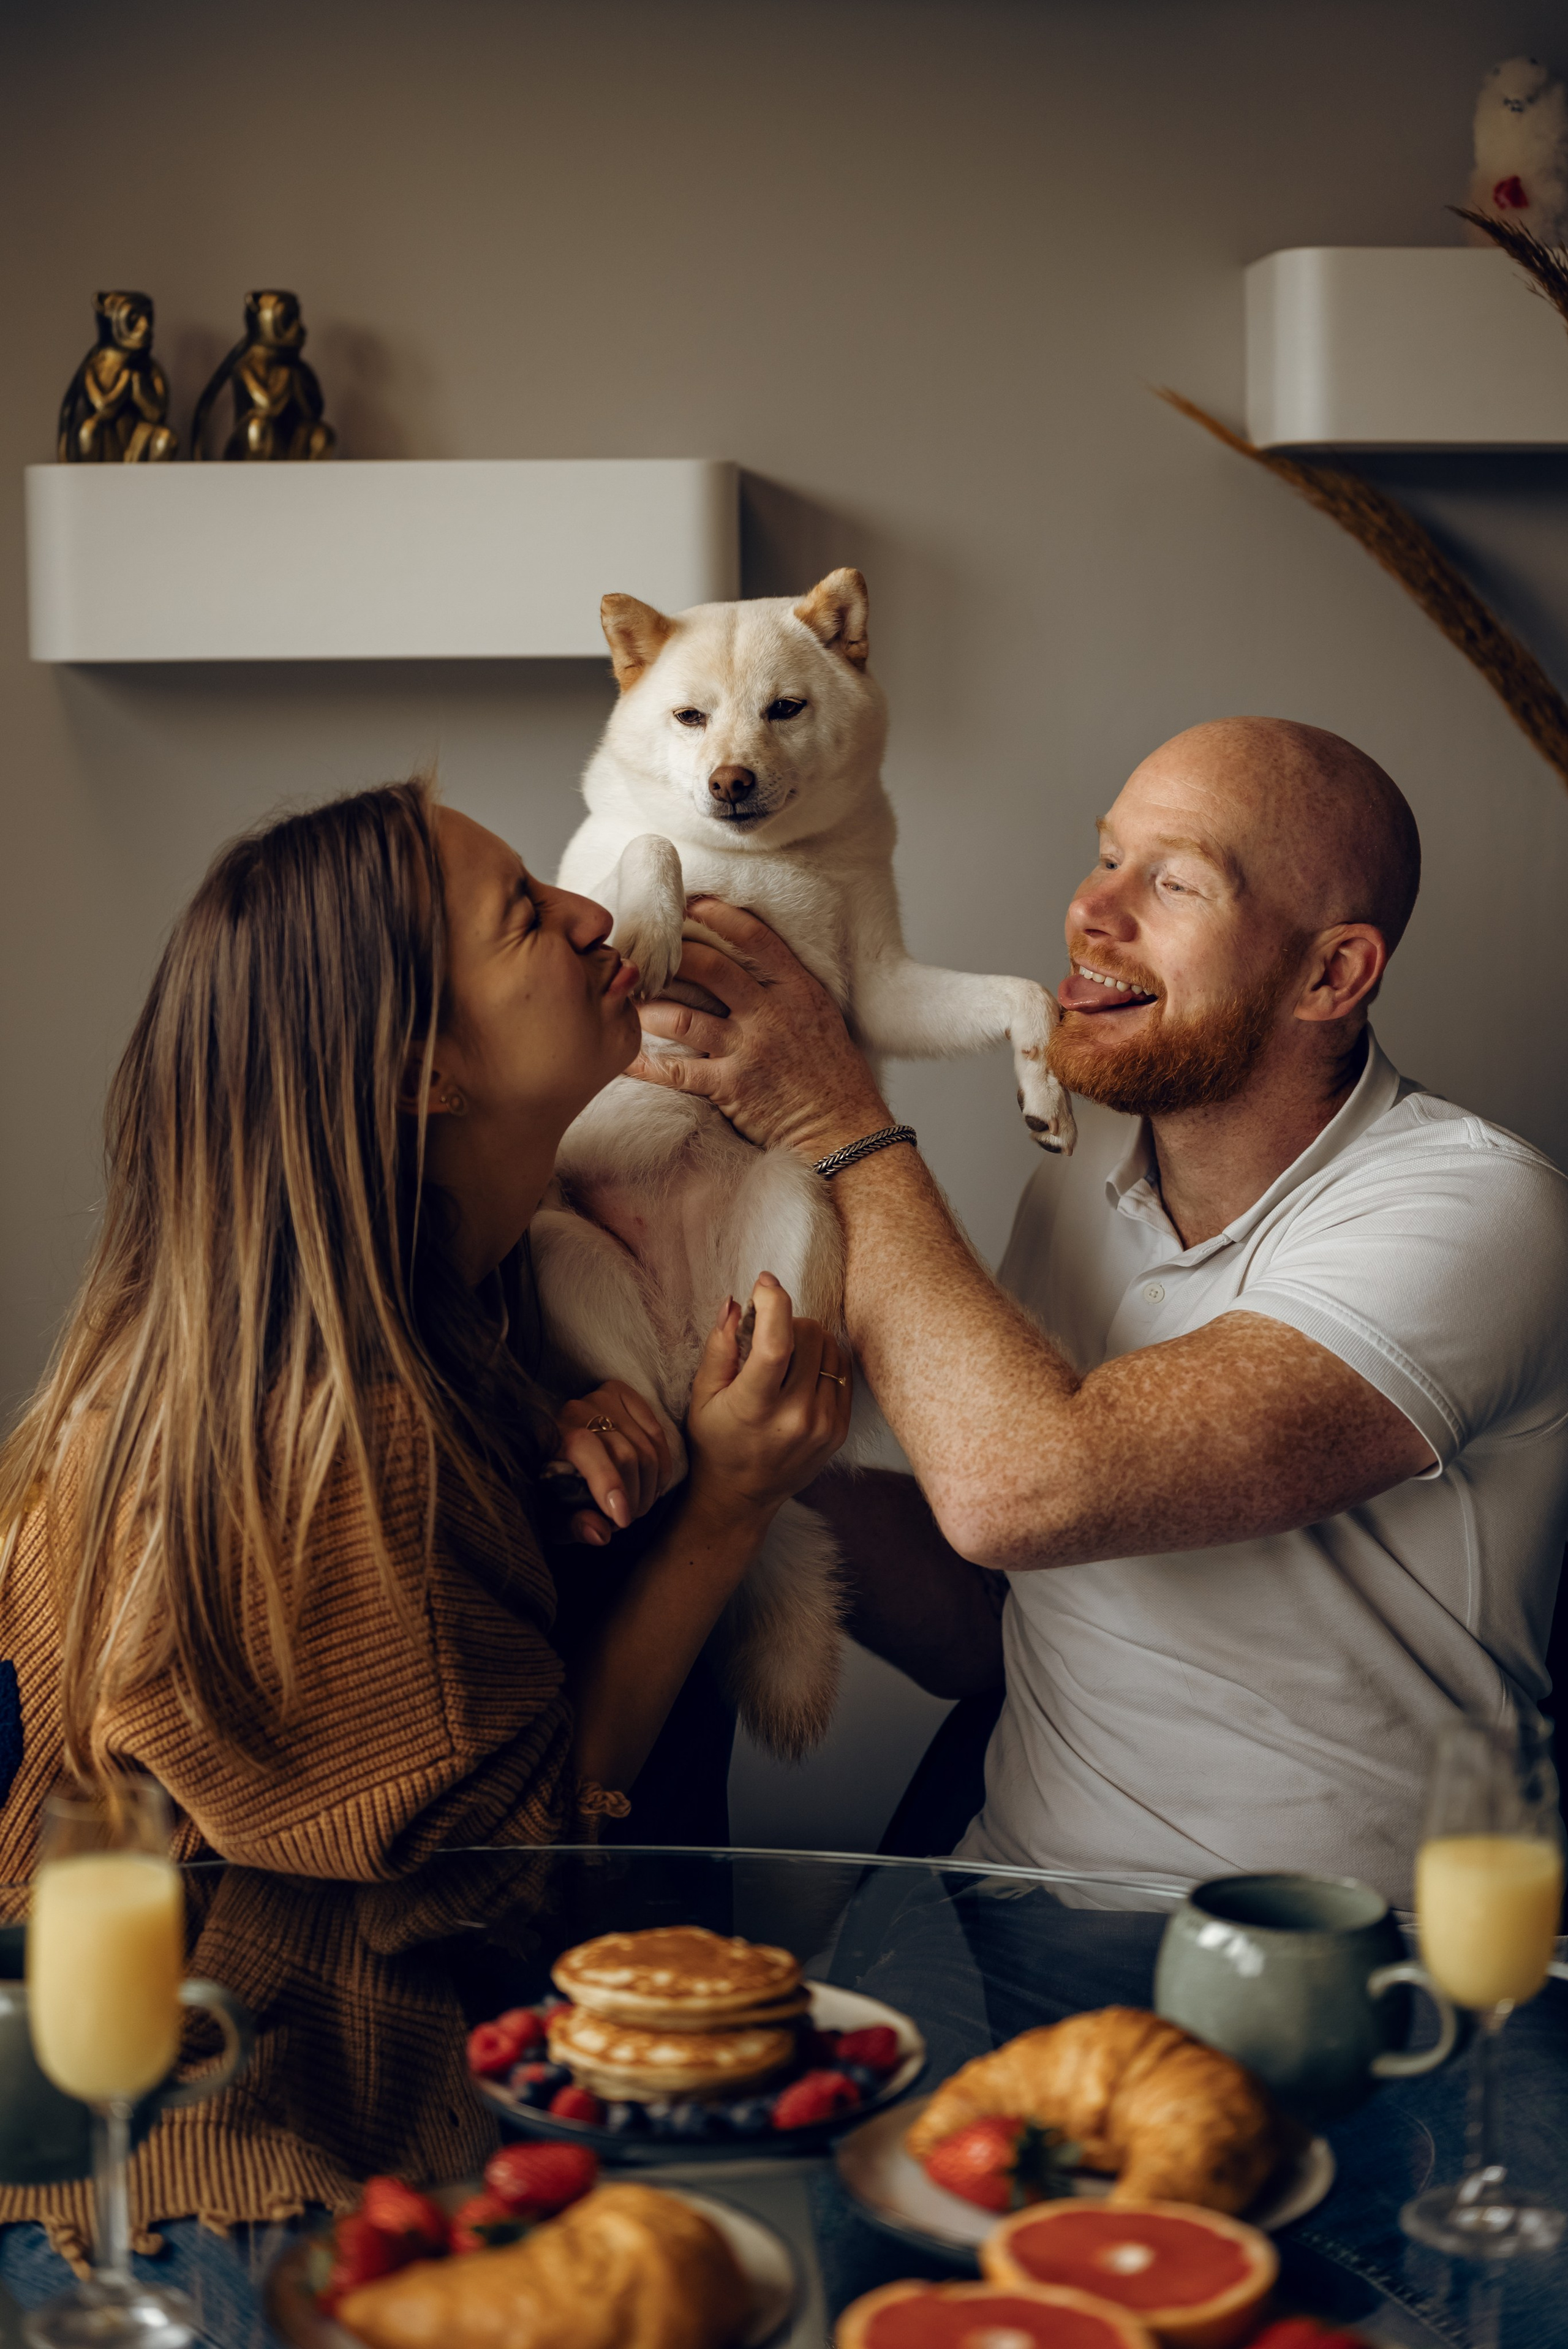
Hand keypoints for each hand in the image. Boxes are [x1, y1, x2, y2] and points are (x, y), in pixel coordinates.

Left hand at [546, 1380, 672, 1545]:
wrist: (553, 1453)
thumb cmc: (550, 1490)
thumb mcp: (551, 1517)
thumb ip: (571, 1525)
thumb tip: (601, 1533)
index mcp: (551, 1435)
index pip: (587, 1449)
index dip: (609, 1484)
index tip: (622, 1520)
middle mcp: (577, 1409)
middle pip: (624, 1453)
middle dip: (633, 1496)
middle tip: (627, 1521)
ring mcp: (603, 1398)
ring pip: (645, 1447)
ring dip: (648, 1487)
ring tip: (638, 1508)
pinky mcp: (625, 1397)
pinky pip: (657, 1433)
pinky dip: (661, 1466)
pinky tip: (653, 1487)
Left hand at [629, 899, 891, 1160]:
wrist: (845, 1128)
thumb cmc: (832, 1073)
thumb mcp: (819, 1015)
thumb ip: (785, 987)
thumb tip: (746, 960)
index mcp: (797, 989)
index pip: (755, 937)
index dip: (718, 915)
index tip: (690, 903)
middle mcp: (772, 1013)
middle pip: (710, 968)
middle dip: (671, 956)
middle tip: (644, 953)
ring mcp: (750, 1050)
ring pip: (683, 1018)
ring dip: (649, 1009)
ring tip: (628, 1001)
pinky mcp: (732, 1087)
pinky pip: (678, 1073)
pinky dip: (647, 1066)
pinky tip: (624, 1058)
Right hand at [685, 1273, 853, 1516]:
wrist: (741, 1495)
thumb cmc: (715, 1441)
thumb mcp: (701, 1395)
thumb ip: (720, 1346)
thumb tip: (736, 1303)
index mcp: (754, 1407)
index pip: (776, 1342)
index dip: (773, 1301)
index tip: (764, 1283)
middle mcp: (794, 1417)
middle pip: (808, 1335)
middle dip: (786, 1321)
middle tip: (768, 1335)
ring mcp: (822, 1425)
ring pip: (829, 1347)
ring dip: (807, 1338)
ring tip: (785, 1356)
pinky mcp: (839, 1429)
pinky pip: (843, 1369)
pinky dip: (823, 1359)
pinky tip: (803, 1371)